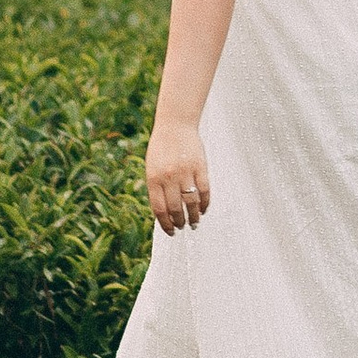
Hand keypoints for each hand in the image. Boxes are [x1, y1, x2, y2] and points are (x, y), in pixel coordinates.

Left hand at [147, 120, 211, 234]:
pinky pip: (204, 190)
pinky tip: (204, 209)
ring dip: (194, 216)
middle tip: (183, 227)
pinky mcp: (200, 167)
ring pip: (191, 202)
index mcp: (154, 179)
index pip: (160, 209)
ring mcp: (186, 172)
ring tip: (194, 223)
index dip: (166, 224)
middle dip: (180, 222)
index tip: (171, 232)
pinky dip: (205, 203)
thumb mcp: (152, 168)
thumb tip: (164, 213)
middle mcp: (169, 177)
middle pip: (176, 208)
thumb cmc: (161, 149)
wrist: (175, 125)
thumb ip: (157, 188)